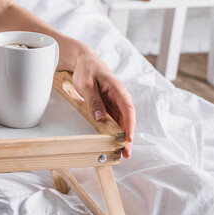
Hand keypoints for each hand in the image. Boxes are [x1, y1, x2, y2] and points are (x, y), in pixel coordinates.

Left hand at [58, 38, 134, 157]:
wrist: (84, 61)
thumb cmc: (86, 70)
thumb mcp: (86, 85)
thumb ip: (93, 101)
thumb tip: (100, 118)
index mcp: (117, 89)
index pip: (127, 109)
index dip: (129, 125)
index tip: (129, 138)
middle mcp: (120, 97)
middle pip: (127, 119)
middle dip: (128, 137)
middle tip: (126, 153)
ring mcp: (115, 102)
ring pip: (122, 122)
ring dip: (122, 137)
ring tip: (122, 153)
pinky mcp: (110, 106)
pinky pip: (114, 120)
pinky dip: (115, 131)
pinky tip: (114, 142)